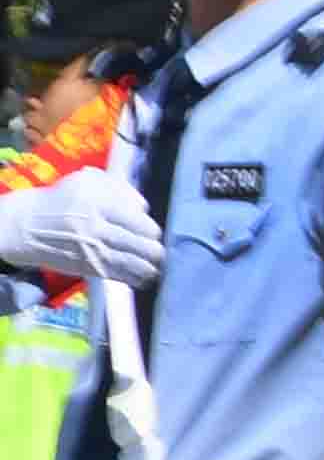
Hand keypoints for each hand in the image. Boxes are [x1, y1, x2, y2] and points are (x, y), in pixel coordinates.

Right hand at [0, 173, 163, 286]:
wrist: (28, 225)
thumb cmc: (64, 200)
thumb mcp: (88, 181)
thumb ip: (120, 188)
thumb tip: (144, 207)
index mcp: (98, 204)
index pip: (138, 221)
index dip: (151, 229)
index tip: (152, 231)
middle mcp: (96, 228)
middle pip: (140, 244)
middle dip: (155, 249)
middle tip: (158, 249)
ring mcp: (92, 250)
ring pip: (133, 263)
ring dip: (151, 266)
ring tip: (156, 265)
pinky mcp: (88, 267)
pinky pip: (119, 275)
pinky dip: (136, 278)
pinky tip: (145, 277)